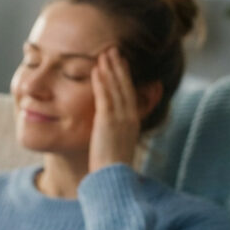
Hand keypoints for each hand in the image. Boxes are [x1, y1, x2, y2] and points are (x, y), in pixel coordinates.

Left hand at [89, 47, 140, 172]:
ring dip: (110, 68)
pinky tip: (97, 69)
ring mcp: (120, 119)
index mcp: (132, 122)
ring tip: (105, 52)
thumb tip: (109, 130)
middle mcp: (130, 117)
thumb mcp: (117, 146)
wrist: (113, 180)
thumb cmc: (111, 168)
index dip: (125, 76)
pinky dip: (101, 82)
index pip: (130, 93)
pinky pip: (105, 97)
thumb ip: (115, 134)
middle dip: (120, 66)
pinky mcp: (108, 123)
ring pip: (116, 88)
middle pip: (125, 86)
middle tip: (114, 49)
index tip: (120, 62)